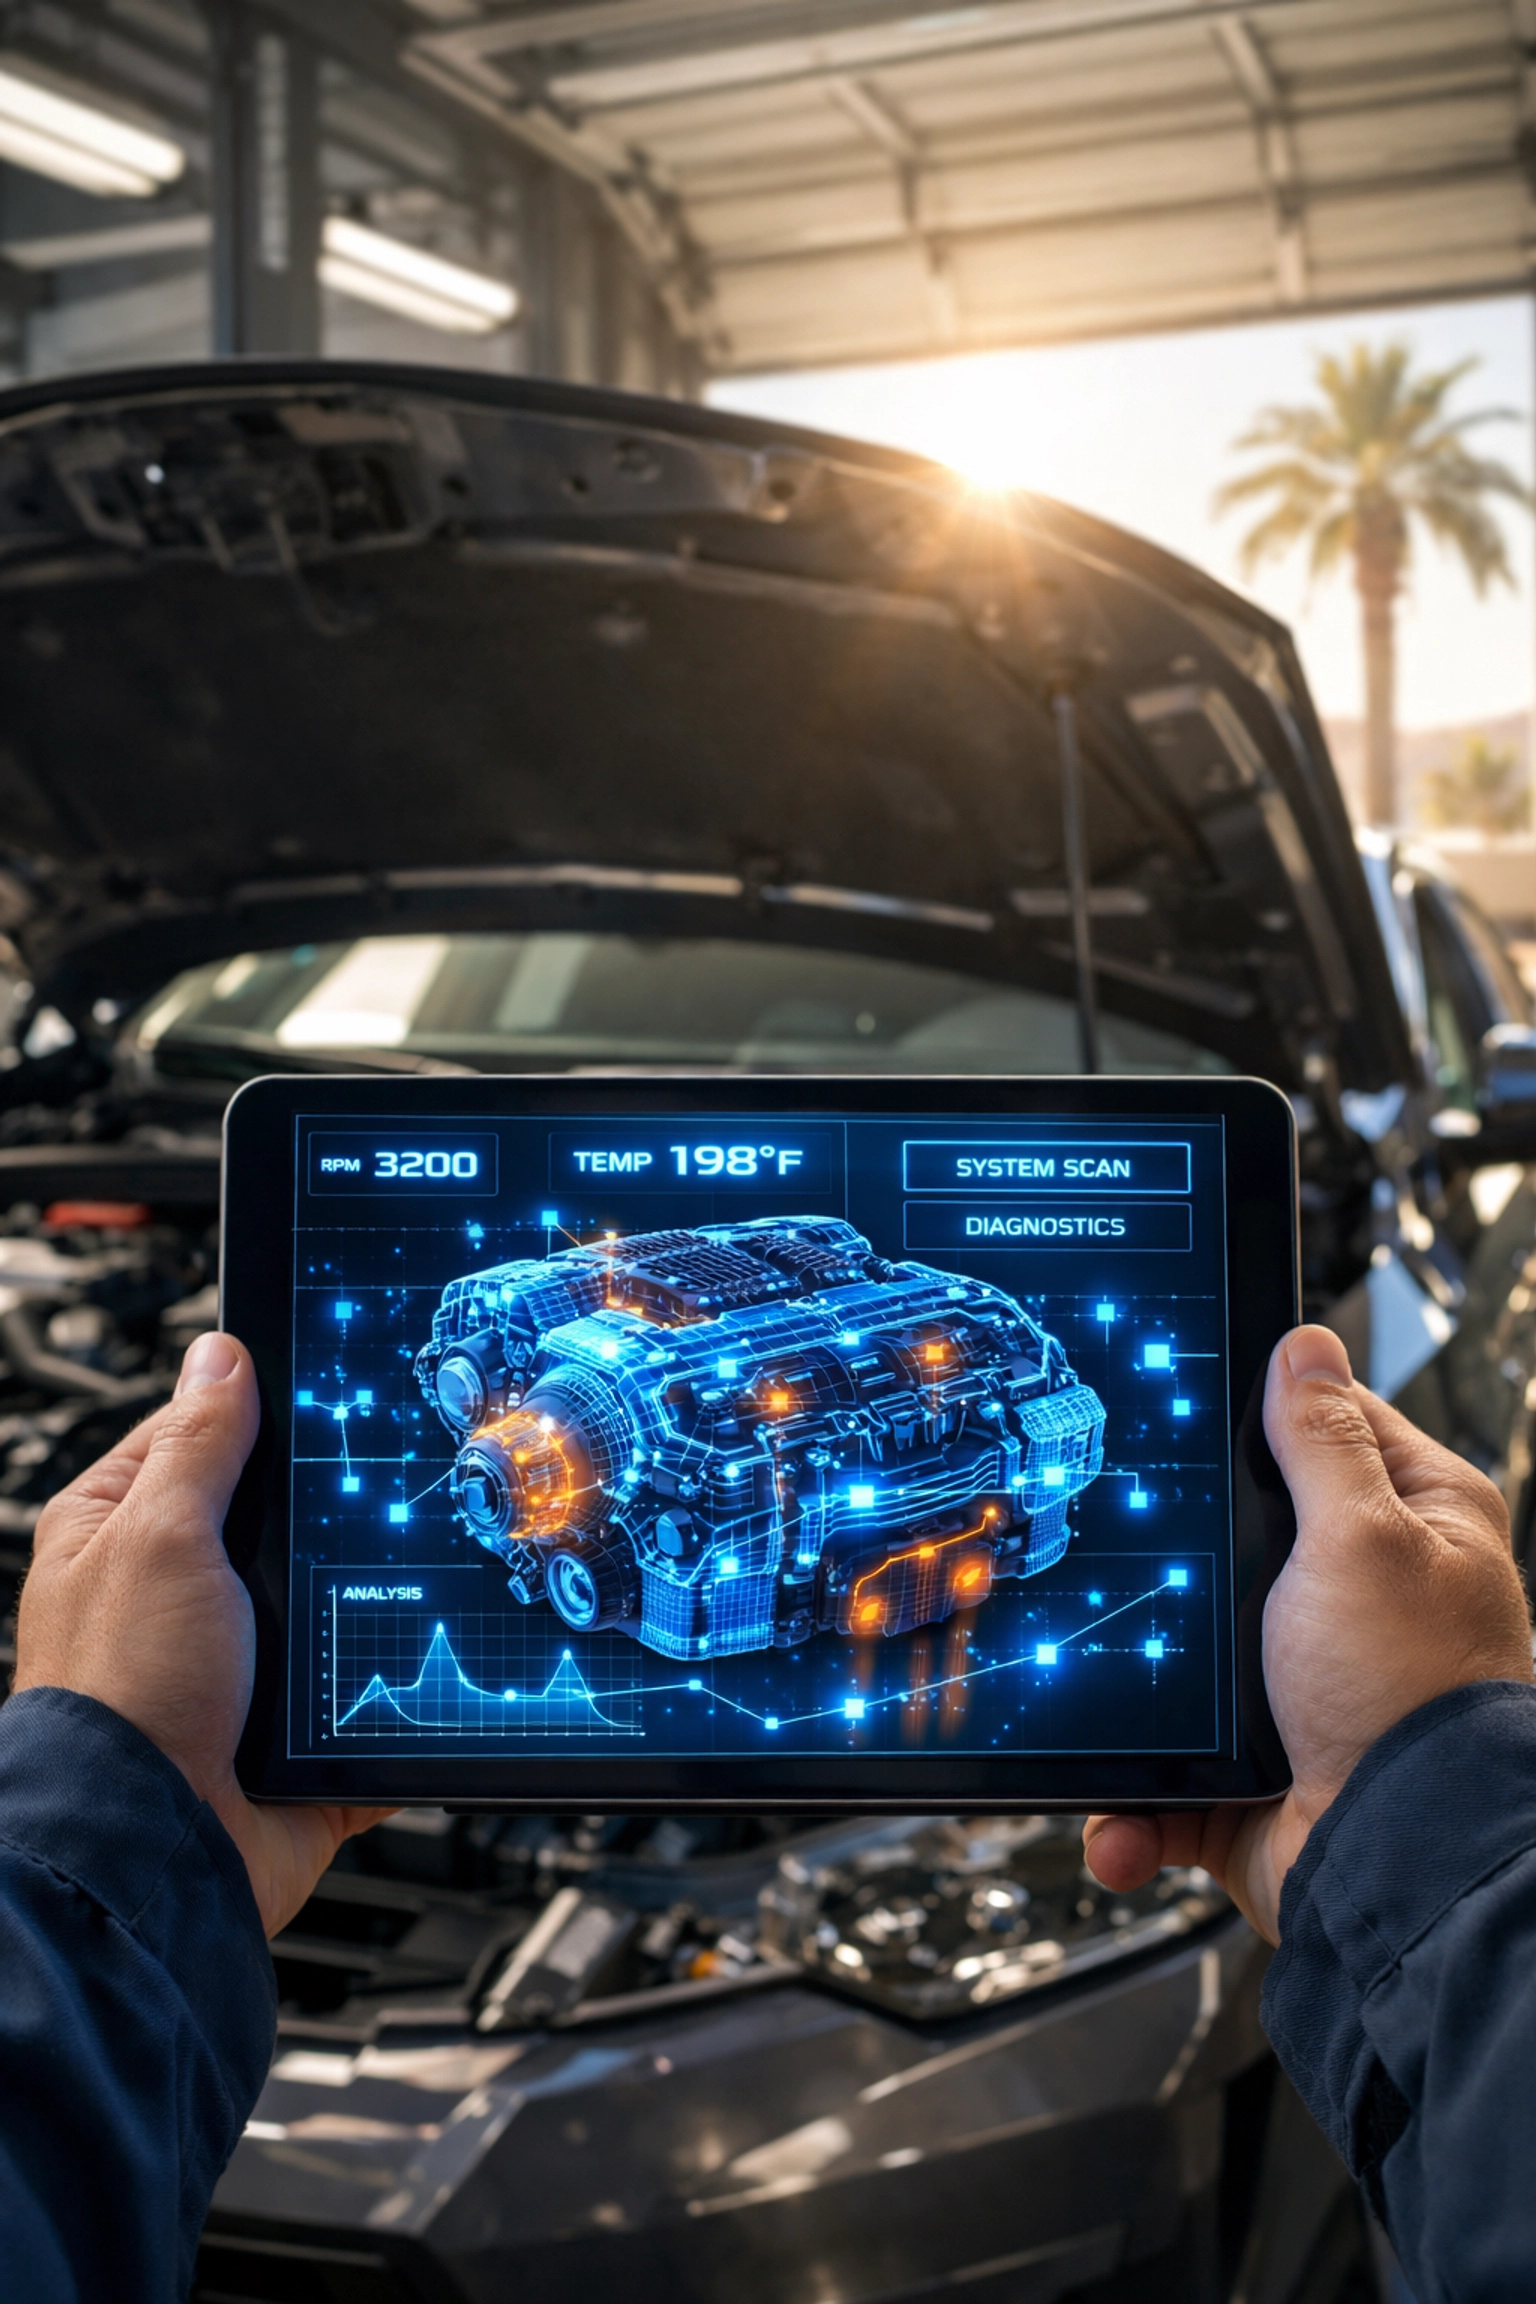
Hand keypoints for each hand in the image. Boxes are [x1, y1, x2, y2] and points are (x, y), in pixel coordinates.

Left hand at [14, 1332, 392, 1936]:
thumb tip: (219, 1355)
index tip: (320, 1386)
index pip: (196, 1437)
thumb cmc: (122, 1696)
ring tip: (409, 1568)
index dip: (254, 1411)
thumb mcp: (159, 1535)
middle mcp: (175, 1597)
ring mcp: (237, 1667)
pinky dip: (394, 1684)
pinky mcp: (292, 1733)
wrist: (156, 1851)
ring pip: (326, 1601)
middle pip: (274, 1518)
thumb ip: (198, 1444)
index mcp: (123, 1536)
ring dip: (362, 1600)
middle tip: (375, 1483)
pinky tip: (426, 1655)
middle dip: (325, 1513)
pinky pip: (361, 1694)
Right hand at [1083, 1324, 1532, 1943]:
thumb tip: (1305, 1345)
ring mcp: (1302, 1687)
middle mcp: (1365, 1601)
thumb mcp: (1361, 1537)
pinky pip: (1165, 1772)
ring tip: (1112, 1695)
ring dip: (1137, 1692)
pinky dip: (1134, 1801)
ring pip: (1186, 1657)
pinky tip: (1127, 1804)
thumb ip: (1320, 1442)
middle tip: (1128, 1544)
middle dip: (1176, 1560)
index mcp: (1416, 1526)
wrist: (1395, 1872)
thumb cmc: (1410, 1701)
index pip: (1328, 1428)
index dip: (1257, 1411)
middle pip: (1239, 1536)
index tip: (1183, 1400)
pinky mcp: (1250, 1771)